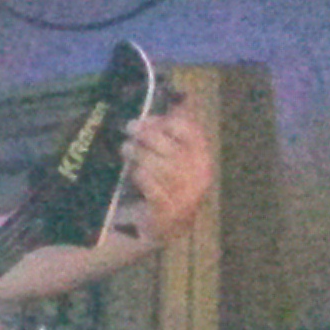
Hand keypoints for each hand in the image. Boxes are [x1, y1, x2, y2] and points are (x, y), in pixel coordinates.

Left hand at [121, 104, 215, 243]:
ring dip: (139, 153)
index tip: (147, 119)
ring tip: (126, 149)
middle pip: (171, 146)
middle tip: (129, 129)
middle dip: (147, 134)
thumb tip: (177, 99)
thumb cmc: (160, 187)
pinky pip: (151, 184)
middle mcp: (199, 177)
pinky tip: (133, 173)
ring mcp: (185, 196)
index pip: (190, 131)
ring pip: (159, 165)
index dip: (167, 121)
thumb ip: (171, 133)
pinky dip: (140, 175)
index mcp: (203, 159)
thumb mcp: (168, 158)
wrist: (153, 230)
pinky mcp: (167, 211)